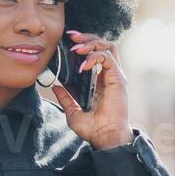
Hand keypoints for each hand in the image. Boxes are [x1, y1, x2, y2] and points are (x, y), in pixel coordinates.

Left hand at [48, 29, 132, 149]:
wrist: (105, 138)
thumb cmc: (94, 129)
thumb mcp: (73, 112)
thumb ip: (66, 98)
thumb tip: (56, 87)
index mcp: (101, 81)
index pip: (96, 53)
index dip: (84, 44)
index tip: (69, 40)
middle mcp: (110, 75)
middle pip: (103, 44)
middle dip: (87, 37)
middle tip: (71, 37)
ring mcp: (115, 76)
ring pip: (108, 46)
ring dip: (91, 43)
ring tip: (77, 49)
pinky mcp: (118, 79)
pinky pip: (108, 58)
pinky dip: (94, 57)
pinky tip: (82, 65)